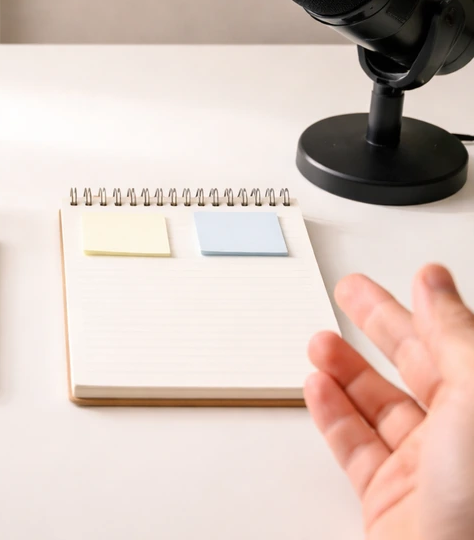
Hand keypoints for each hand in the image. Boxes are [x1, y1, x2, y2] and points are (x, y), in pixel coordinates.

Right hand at [305, 264, 473, 539]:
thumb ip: (454, 335)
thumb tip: (435, 284)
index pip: (459, 343)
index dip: (434, 305)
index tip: (418, 276)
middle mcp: (465, 438)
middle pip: (418, 367)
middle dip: (380, 326)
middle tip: (351, 294)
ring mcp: (428, 472)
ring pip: (379, 406)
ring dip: (345, 368)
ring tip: (320, 342)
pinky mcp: (390, 501)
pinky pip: (354, 447)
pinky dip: (330, 414)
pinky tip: (317, 388)